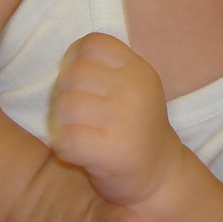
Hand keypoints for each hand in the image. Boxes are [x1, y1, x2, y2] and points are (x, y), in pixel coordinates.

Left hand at [49, 33, 187, 207]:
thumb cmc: (136, 129)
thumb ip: (105, 69)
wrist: (161, 178)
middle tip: (76, 115)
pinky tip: (77, 152)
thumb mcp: (133, 88)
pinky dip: (63, 147)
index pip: (92, 44)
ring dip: (61, 122)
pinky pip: (66, 138)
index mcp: (138, 70)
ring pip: (66, 105)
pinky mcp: (112, 152)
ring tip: (76, 132)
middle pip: (73, 74)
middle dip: (64, 94)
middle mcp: (135, 90)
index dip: (75, 60)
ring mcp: (126, 120)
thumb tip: (64, 63)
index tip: (80, 83)